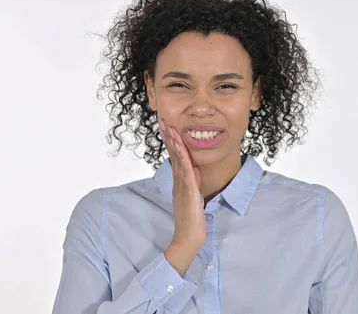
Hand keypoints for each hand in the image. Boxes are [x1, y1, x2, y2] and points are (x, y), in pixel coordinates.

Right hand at [159, 119, 205, 250]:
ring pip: (178, 160)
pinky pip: (186, 173)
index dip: (171, 142)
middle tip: (164, 121)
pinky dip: (185, 160)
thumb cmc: (191, 219)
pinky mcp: (189, 192)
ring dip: (174, 144)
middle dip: (168, 137)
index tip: (167, 127)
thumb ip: (191, 182)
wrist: (188, 236)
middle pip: (173, 155)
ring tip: (170, 129)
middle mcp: (178, 181)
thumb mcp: (192, 196)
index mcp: (179, 181)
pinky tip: (183, 149)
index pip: (174, 157)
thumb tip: (194, 168)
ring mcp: (182, 186)